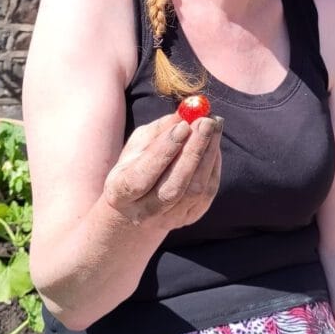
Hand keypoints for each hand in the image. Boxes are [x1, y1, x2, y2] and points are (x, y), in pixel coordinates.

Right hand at [102, 114, 222, 230]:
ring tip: (214, 126)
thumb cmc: (136, 165)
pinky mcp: (190, 218)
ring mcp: (168, 219)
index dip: (165, 150)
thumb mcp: (138, 145)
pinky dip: (213, 164)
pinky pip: (208, 192)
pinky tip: (213, 144)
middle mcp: (144, 211)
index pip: (143, 175)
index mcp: (121, 191)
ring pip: (195, 190)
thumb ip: (160, 130)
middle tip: (207, 121)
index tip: (184, 125)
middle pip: (174, 186)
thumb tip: (185, 114)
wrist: (137, 206)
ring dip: (208, 154)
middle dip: (193, 150)